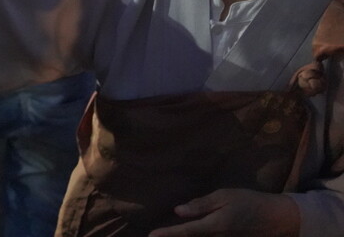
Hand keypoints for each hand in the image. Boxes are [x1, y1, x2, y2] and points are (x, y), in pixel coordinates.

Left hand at [149, 189, 299, 236]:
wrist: (277, 219)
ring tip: (169, 235)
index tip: (152, 235)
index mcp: (214, 226)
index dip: (168, 234)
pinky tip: (188, 234)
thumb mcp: (224, 196)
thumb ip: (201, 205)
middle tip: (156, 236)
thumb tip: (178, 211)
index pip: (186, 232)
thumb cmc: (249, 202)